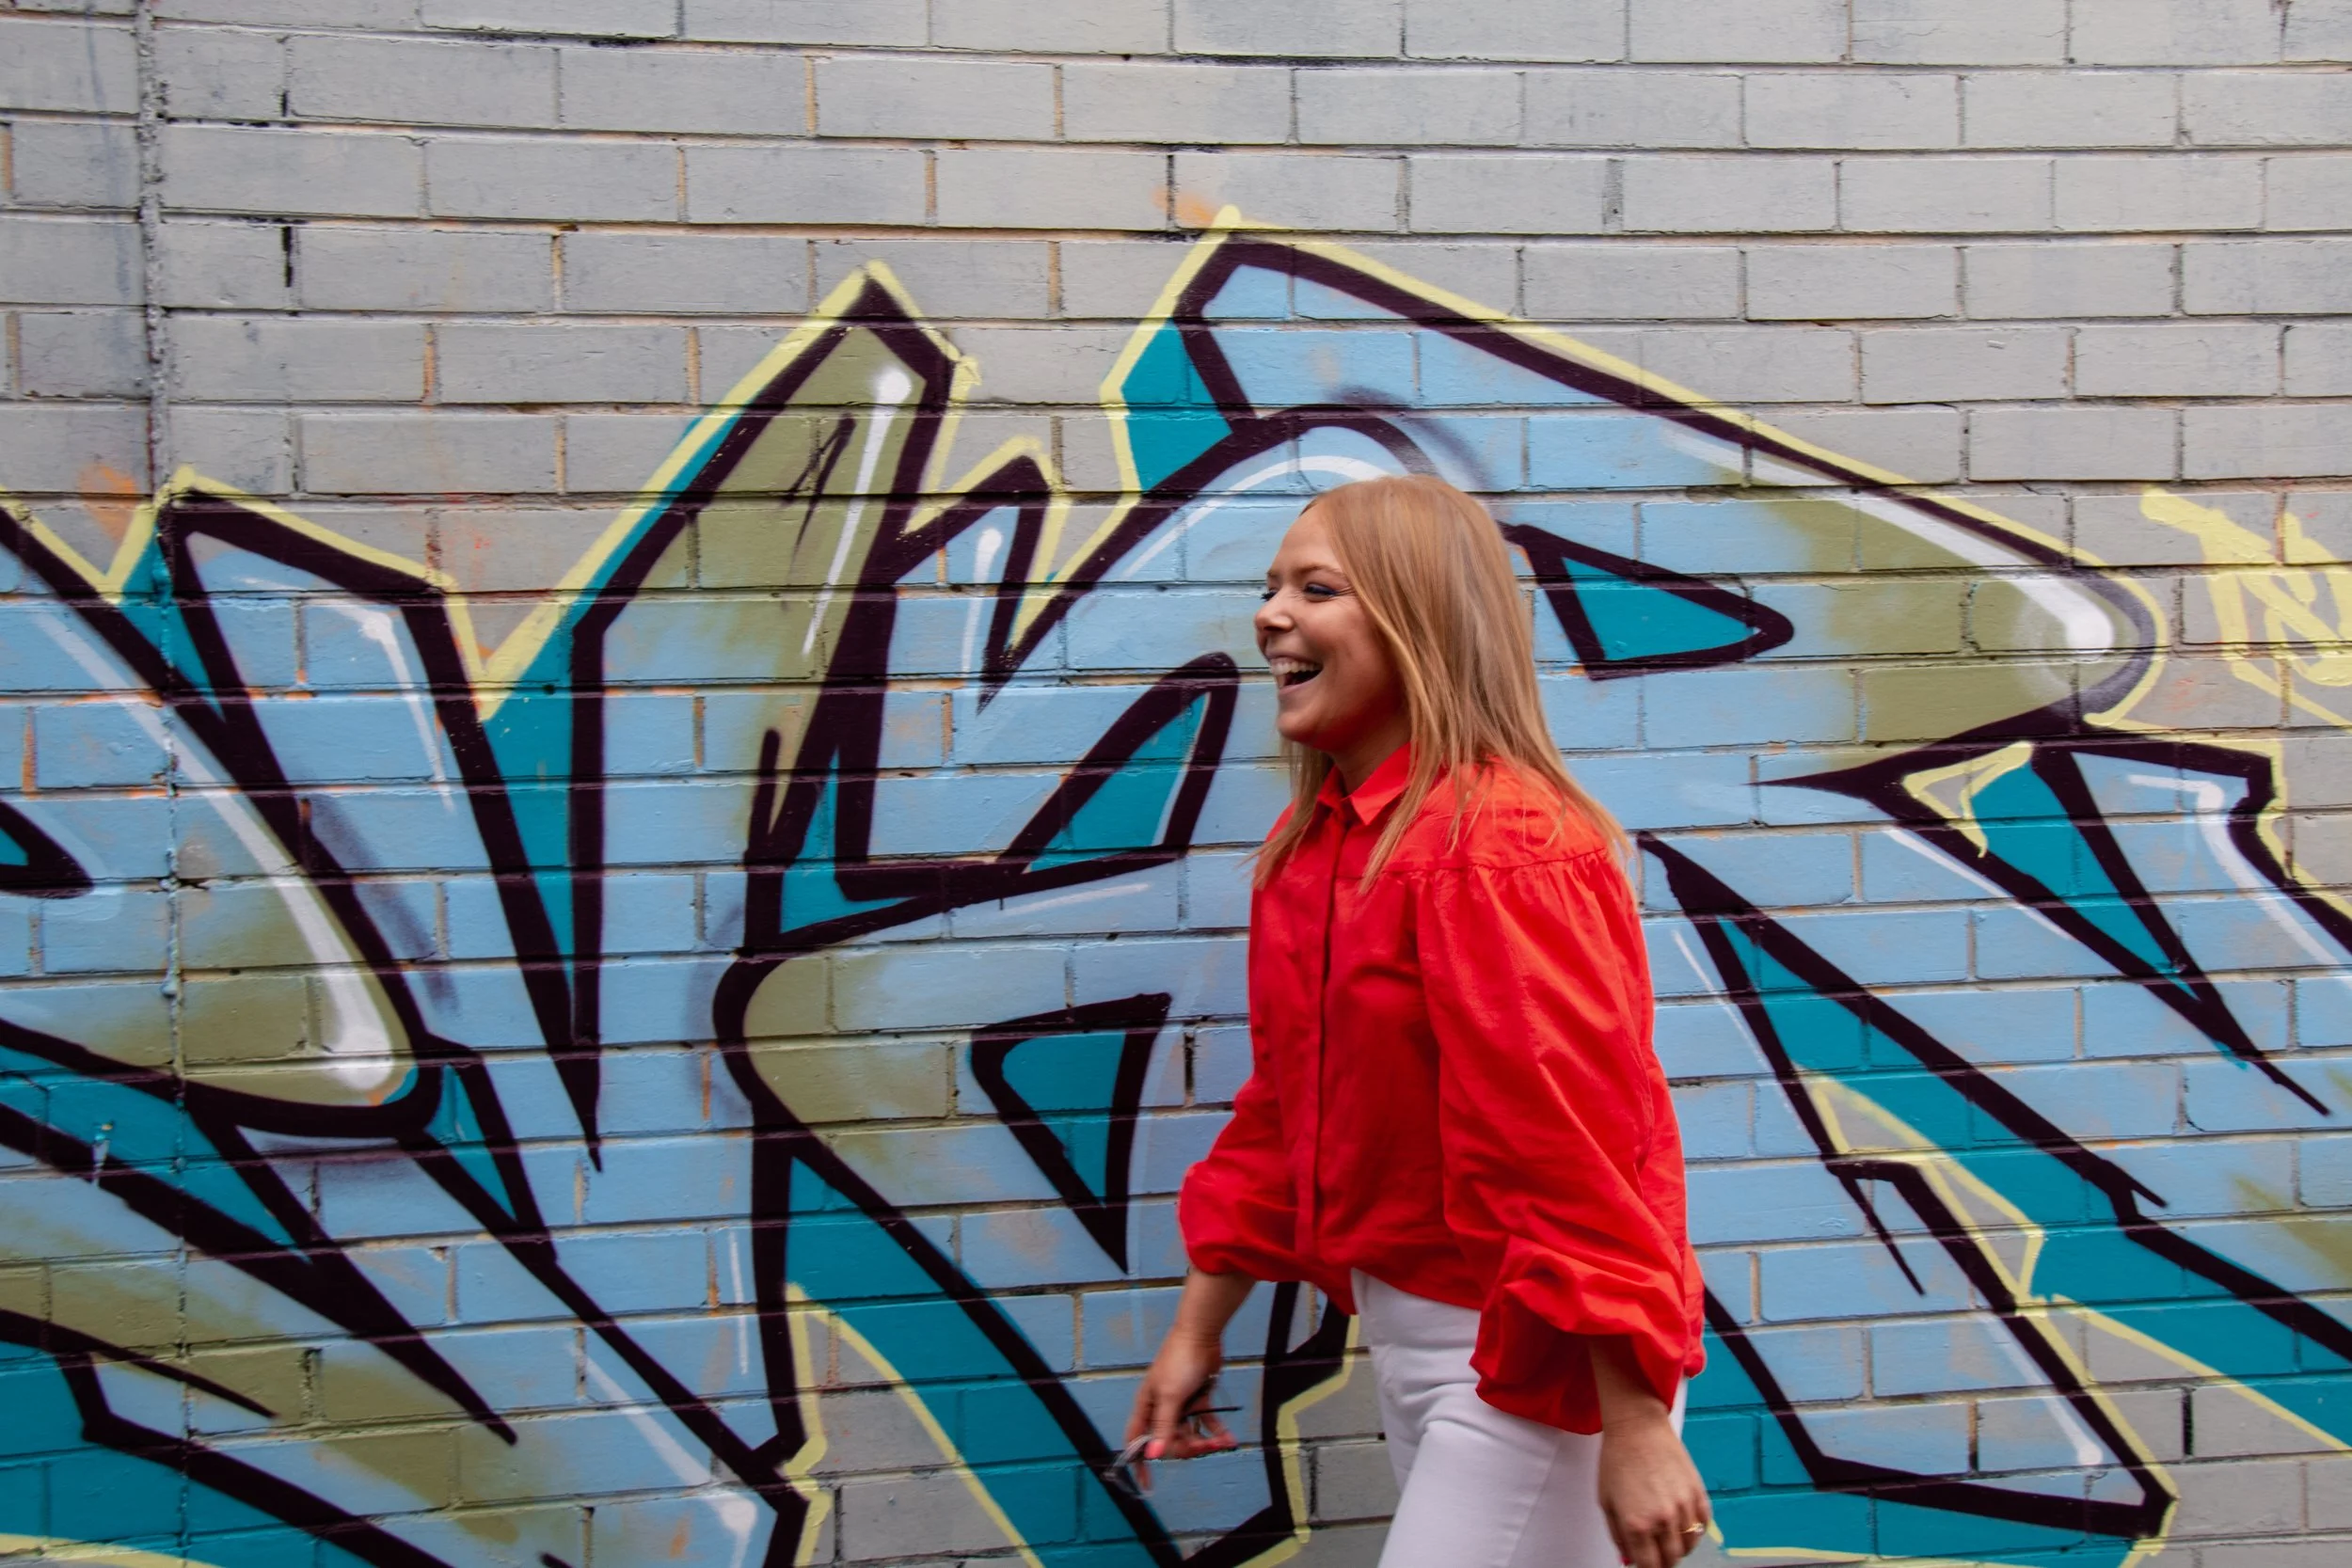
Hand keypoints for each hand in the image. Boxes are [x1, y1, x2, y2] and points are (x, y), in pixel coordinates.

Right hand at [1121, 1326, 1235, 1491]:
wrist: (1202, 1334)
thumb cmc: (1180, 1362)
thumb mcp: (1170, 1396)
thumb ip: (1163, 1427)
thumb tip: (1153, 1457)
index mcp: (1146, 1407)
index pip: (1136, 1440)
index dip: (1139, 1462)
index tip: (1146, 1484)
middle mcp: (1161, 1408)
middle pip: (1169, 1441)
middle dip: (1187, 1448)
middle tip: (1206, 1447)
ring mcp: (1180, 1404)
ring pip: (1189, 1433)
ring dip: (1205, 1441)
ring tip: (1223, 1443)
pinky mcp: (1198, 1399)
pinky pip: (1205, 1422)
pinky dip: (1215, 1431)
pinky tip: (1228, 1439)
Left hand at [1597, 1408, 1711, 1567]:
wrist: (1637, 1428)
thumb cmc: (1617, 1459)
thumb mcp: (1606, 1502)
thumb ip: (1618, 1535)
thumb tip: (1629, 1558)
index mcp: (1636, 1524)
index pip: (1650, 1566)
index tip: (1647, 1565)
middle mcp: (1663, 1519)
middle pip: (1672, 1559)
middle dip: (1663, 1560)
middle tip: (1656, 1553)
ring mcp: (1683, 1507)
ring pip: (1690, 1545)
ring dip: (1679, 1547)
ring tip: (1668, 1537)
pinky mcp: (1698, 1493)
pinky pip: (1703, 1526)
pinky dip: (1695, 1531)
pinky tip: (1682, 1523)